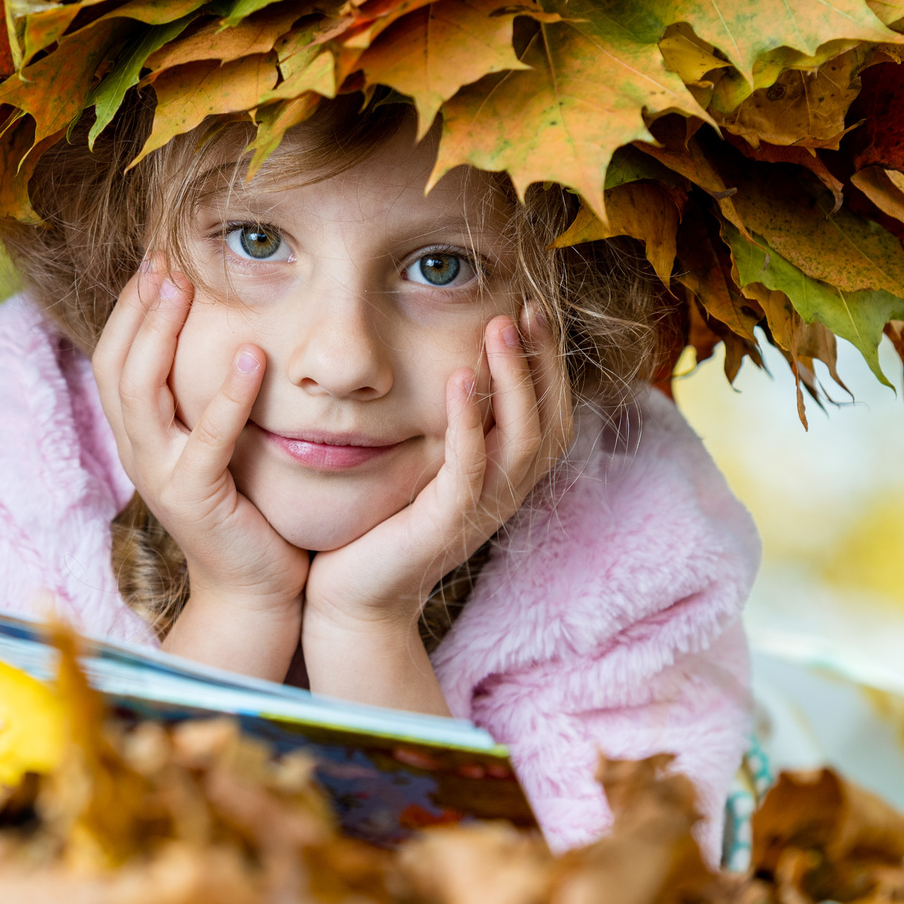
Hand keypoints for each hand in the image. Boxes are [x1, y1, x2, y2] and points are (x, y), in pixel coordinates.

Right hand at [92, 251, 308, 677]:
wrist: (253, 587)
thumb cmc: (244, 505)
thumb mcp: (216, 438)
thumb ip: (206, 392)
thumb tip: (228, 324)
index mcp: (138, 433)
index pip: (114, 356)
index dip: (129, 305)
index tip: (155, 257)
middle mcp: (138, 450)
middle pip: (116, 364)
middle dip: (138, 306)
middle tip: (164, 257)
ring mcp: (160, 476)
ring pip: (141, 393)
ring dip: (161, 334)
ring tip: (186, 288)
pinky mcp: (196, 499)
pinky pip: (205, 441)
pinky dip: (225, 398)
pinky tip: (249, 357)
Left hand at [302, 303, 570, 707]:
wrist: (354, 596)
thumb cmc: (384, 524)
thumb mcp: (424, 463)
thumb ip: (447, 423)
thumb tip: (449, 358)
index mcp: (506, 474)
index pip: (550, 410)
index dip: (549, 361)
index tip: (533, 309)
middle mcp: (506, 491)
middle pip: (550, 418)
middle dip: (543, 360)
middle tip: (526, 308)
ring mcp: (481, 509)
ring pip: (522, 438)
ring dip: (514, 380)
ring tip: (499, 328)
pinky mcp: (447, 524)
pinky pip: (470, 467)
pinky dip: (470, 422)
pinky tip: (460, 380)